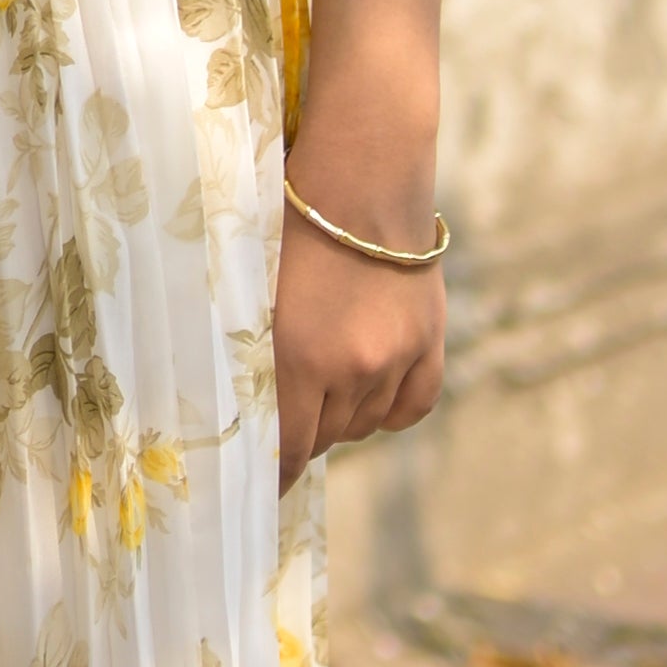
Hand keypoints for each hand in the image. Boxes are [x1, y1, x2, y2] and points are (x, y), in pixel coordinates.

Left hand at [272, 181, 445, 478]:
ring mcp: (396, 359)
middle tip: (287, 421)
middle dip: (301, 436)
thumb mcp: (251, 291)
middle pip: (322, 439)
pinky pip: (411, 407)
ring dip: (341, 417)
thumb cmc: (289, 226)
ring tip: (324, 385)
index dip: (272, 475)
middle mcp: (351, 369)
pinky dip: (389, 408)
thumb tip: (237, 412)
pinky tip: (370, 393)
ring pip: (363, 423)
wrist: (363, 178)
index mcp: (297, 358)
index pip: (285, 449)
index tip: (261, 487)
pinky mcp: (429, 343)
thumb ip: (248, 355)